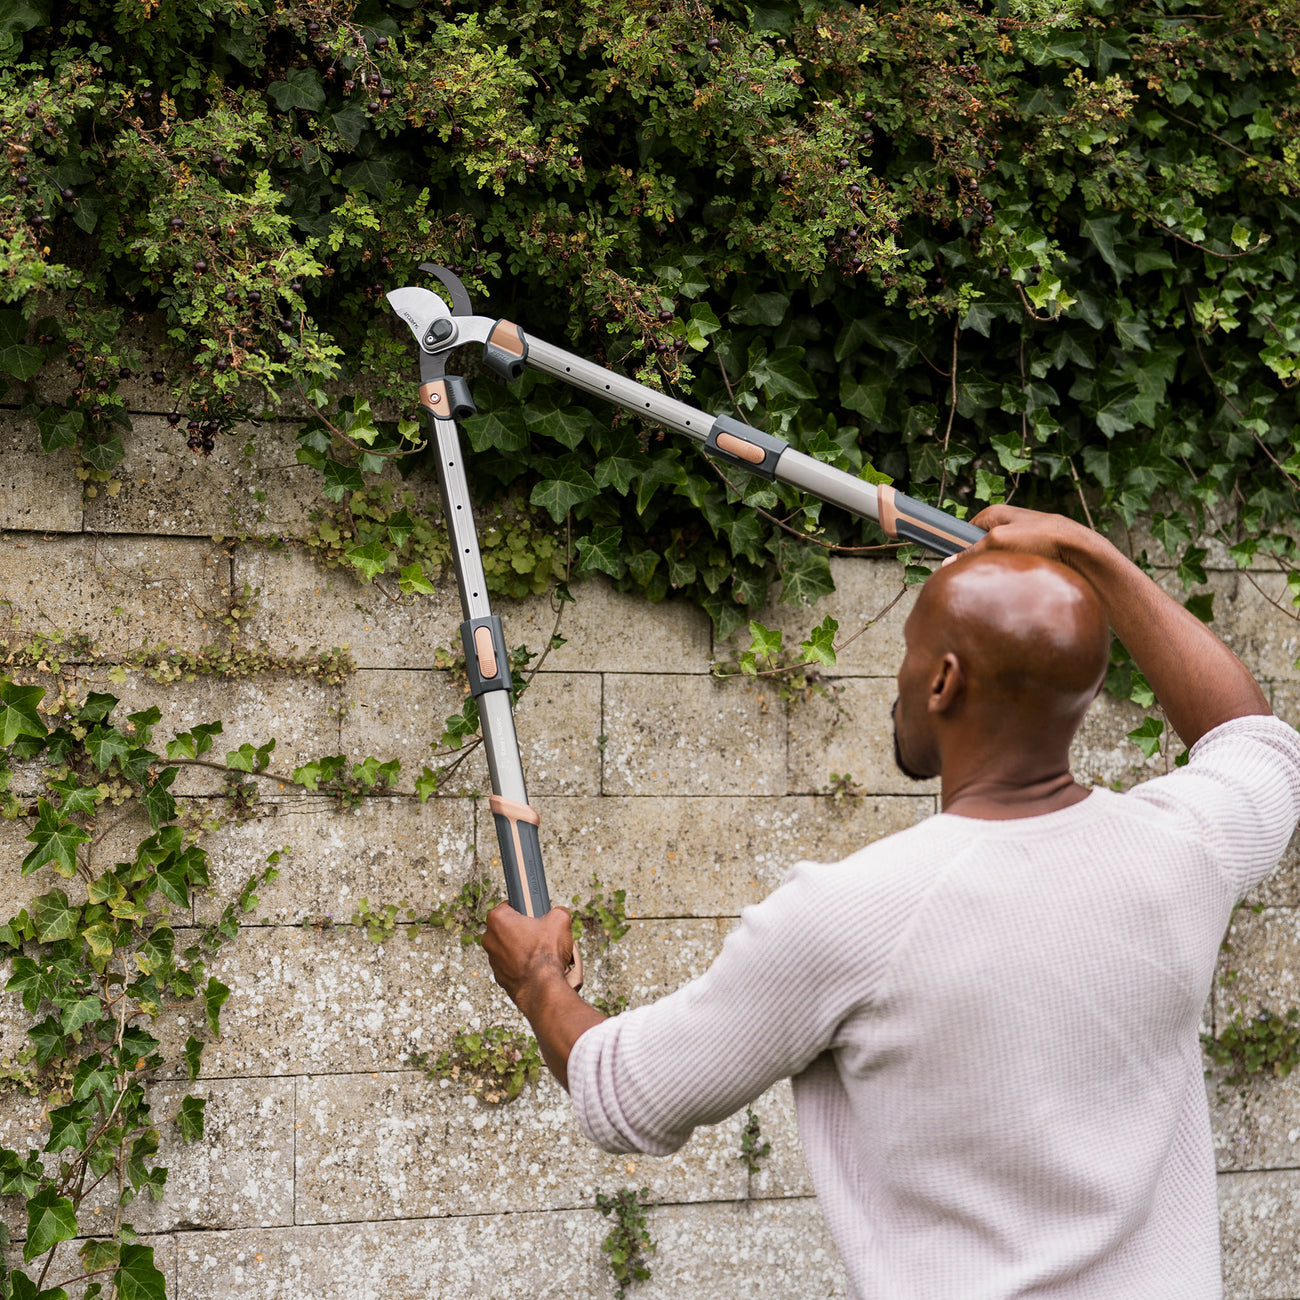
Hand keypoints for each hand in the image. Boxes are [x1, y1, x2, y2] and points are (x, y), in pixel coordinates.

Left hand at [483, 903, 576, 1010]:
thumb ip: (557, 911)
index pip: (510, 905)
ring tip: (542, 953)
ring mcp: (493, 960)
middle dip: (526, 930)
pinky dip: (523, 965)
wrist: (542, 988)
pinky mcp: (499, 976)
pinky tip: (538, 967)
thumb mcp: (560, 920)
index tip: (535, 915)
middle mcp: (489, 939)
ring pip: (511, 948)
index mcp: (498, 919)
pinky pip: (512, 965)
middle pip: (510, 928)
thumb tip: (559, 913)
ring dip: (525, 949)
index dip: (526, 909)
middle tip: (542, 934)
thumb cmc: (545, 954)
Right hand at [961, 504, 1099, 568]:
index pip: (967, 531)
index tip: (959, 564)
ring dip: (1000, 567)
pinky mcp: (1036, 552)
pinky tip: (1017, 580)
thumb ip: (971, 551)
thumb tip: (948, 563)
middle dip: (982, 559)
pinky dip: (1014, 573)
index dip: (962, 547)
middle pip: (983, 546)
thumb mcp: (998, 541)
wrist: (1078, 549)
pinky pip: (1016, 564)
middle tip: (984, 571)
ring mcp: (1023, 538)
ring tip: (1003, 576)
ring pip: (1000, 557)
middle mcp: (1009, 522)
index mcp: (996, 512)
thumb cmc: (1040, 537)